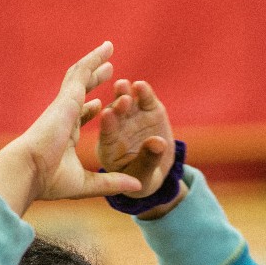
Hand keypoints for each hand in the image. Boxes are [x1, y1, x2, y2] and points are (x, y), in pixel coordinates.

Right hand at [0, 41, 141, 214]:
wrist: (29, 170)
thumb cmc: (51, 181)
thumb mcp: (88, 183)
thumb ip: (113, 182)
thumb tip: (137, 186)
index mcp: (64, 136)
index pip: (78, 118)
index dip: (89, 111)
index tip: (100, 106)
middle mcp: (62, 117)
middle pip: (80, 92)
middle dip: (93, 80)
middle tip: (108, 71)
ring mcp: (63, 105)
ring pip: (80, 76)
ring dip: (94, 63)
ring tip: (108, 50)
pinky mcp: (67, 98)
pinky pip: (82, 72)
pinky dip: (93, 60)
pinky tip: (106, 51)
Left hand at [97, 79, 175, 197]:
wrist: (154, 170)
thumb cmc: (142, 179)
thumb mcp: (143, 177)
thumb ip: (148, 161)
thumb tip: (159, 143)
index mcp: (108, 147)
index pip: (106, 135)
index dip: (107, 125)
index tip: (108, 116)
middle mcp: (116, 128)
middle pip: (113, 114)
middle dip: (116, 106)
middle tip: (120, 99)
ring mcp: (131, 117)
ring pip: (125, 102)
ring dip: (123, 93)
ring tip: (124, 85)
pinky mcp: (147, 109)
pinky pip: (144, 98)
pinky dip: (143, 91)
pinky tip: (141, 86)